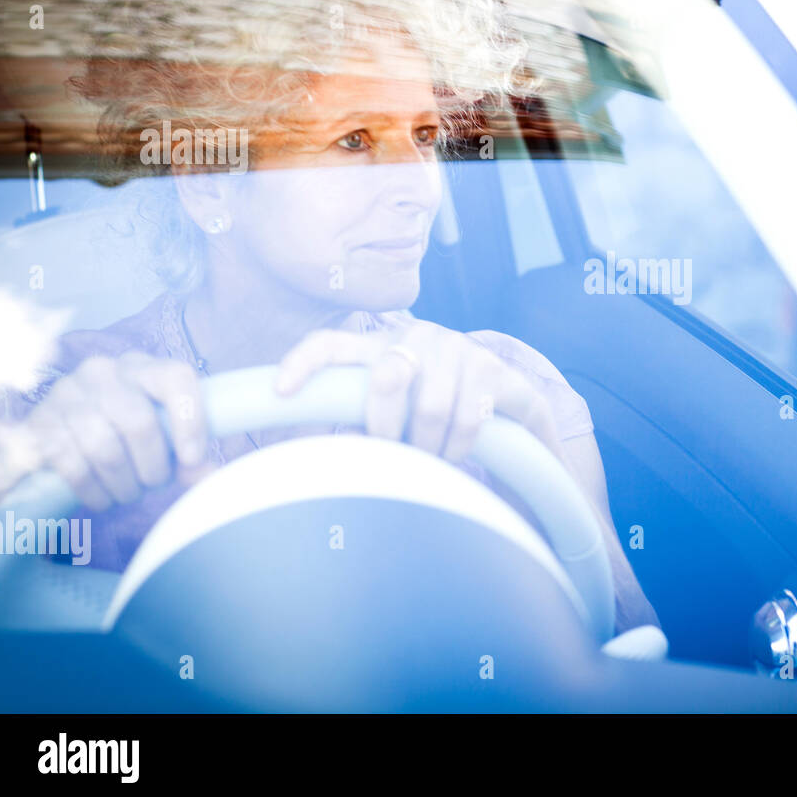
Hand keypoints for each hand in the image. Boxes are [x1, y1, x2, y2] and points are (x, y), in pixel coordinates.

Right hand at [0, 352, 208, 511]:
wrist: (63, 434)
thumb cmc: (127, 434)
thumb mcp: (162, 437)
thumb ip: (188, 455)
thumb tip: (202, 474)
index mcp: (143, 367)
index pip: (176, 379)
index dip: (190, 422)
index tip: (192, 460)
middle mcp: (103, 372)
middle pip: (139, 424)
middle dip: (153, 467)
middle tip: (155, 484)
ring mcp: (66, 394)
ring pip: (105, 450)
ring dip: (124, 485)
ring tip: (129, 493)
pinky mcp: (38, 424)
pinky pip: (73, 467)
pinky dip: (94, 492)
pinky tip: (103, 498)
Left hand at [274, 321, 563, 465]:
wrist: (515, 404)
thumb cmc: (442, 411)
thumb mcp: (400, 413)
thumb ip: (364, 424)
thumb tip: (327, 454)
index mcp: (382, 348)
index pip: (333, 344)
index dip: (303, 362)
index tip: (281, 391)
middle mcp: (418, 337)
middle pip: (387, 376)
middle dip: (385, 425)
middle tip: (393, 449)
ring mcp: (459, 348)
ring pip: (429, 408)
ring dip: (428, 447)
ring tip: (430, 459)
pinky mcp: (494, 368)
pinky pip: (468, 418)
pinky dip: (458, 448)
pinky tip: (455, 454)